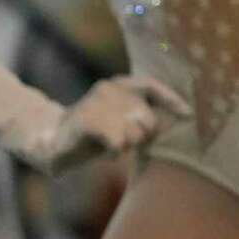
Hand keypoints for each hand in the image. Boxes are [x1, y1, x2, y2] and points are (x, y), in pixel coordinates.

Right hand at [41, 75, 190, 173]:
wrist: (50, 142)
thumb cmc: (94, 134)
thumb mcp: (121, 121)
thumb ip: (143, 116)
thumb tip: (184, 117)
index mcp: (119, 84)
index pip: (152, 86)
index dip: (171, 100)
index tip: (188, 115)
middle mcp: (109, 88)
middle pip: (148, 119)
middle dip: (143, 137)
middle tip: (127, 143)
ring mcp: (96, 102)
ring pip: (133, 133)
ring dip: (127, 145)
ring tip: (113, 146)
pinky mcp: (85, 120)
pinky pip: (117, 141)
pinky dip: (116, 151)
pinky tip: (109, 153)